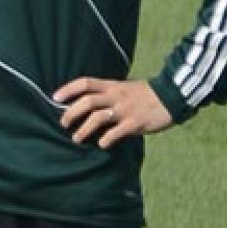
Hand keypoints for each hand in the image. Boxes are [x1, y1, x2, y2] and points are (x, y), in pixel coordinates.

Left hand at [53, 77, 173, 148]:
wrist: (172, 96)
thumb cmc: (145, 94)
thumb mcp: (124, 88)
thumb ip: (107, 94)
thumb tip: (86, 104)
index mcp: (111, 86)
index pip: (85, 83)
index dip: (68, 89)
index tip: (55, 97)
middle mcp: (116, 96)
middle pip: (87, 102)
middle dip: (71, 113)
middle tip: (63, 123)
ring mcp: (125, 109)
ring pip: (98, 118)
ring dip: (84, 129)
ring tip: (76, 139)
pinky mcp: (135, 123)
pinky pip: (116, 132)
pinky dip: (106, 139)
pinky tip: (102, 145)